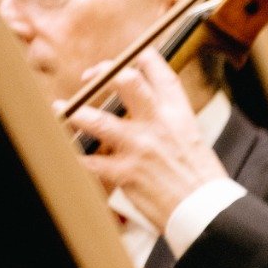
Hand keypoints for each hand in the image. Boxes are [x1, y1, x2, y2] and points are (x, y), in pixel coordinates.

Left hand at [65, 50, 229, 228]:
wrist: (207, 211)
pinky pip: (89, 162)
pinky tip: (64, 153)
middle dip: (103, 73)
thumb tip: (149, 116)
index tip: (130, 56)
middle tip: (89, 77)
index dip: (143, 58)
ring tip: (60, 109)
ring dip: (74, 113)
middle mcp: (158, 125)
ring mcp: (139, 148)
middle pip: (126, 81)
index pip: (161, 73)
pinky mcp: (125, 173)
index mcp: (179, 115)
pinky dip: (73, 157)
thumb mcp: (193, 141)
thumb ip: (169, 126)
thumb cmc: (203, 180)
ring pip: (97, 120)